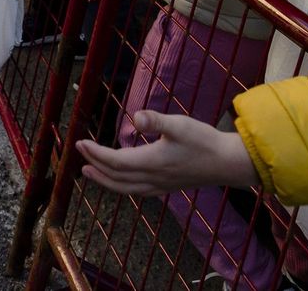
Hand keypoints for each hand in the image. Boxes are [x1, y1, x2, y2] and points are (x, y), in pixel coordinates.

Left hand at [77, 110, 258, 195]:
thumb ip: (156, 121)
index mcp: (152, 162)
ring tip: (89, 171)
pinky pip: (137, 191)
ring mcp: (160, 185)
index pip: (115, 161)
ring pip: (125, 188)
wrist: (228, 163)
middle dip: (95, 166)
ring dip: (105, 180)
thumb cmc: (204, 141)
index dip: (96, 153)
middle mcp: (153, 178)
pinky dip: (122, 186)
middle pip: (116, 177)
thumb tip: (136, 116)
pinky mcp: (167, 187)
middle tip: (79, 154)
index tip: (80, 142)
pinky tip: (122, 180)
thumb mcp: (180, 125)